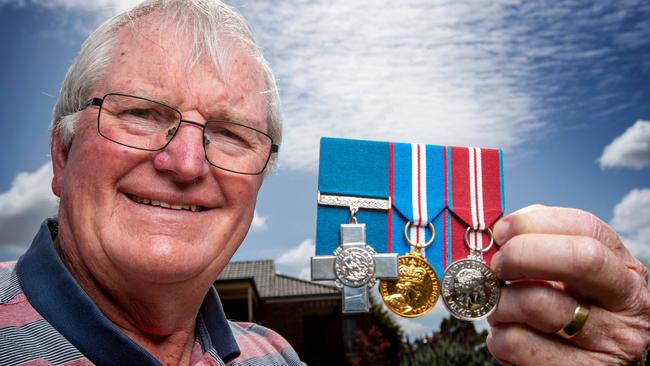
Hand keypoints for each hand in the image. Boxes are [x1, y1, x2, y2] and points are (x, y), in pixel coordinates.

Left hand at [486, 205, 649, 365]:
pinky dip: (498, 338)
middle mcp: (627, 303)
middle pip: (578, 259)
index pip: (586, 227)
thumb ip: (543, 248)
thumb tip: (501, 231)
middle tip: (496, 266)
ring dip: (500, 303)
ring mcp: (610, 342)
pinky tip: (509, 338)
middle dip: (521, 254)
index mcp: (623, 269)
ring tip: (500, 309)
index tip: (501, 231)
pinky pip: (518, 343)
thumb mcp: (569, 279)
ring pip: (536, 302)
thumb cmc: (566, 315)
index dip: (534, 223)